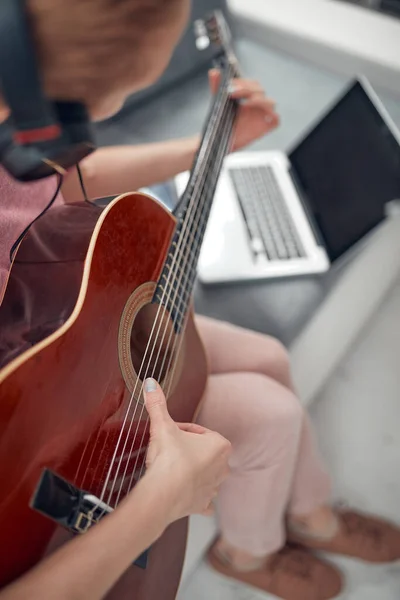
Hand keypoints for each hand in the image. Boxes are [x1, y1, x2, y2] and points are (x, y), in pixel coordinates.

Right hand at [142, 378, 230, 522]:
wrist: (161, 494)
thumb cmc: (168, 459)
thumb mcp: (162, 426)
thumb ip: (157, 403)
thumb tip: (150, 382)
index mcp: (220, 445)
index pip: (199, 431)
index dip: (182, 430)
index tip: (169, 433)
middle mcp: (223, 466)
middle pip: (203, 452)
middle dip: (188, 450)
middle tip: (169, 449)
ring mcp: (214, 487)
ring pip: (206, 475)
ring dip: (193, 471)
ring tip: (172, 469)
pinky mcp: (203, 504)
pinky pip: (204, 500)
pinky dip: (196, 497)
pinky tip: (188, 494)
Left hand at [209, 69, 279, 151]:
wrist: (220, 140)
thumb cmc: (222, 122)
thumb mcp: (219, 102)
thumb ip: (217, 86)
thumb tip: (213, 72)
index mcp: (249, 96)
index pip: (253, 83)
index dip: (244, 82)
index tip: (229, 85)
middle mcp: (258, 105)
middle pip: (261, 90)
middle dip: (247, 89)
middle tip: (231, 93)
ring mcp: (263, 116)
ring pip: (271, 102)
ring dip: (259, 99)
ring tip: (245, 102)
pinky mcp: (267, 127)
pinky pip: (276, 119)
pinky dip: (271, 114)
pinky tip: (260, 114)